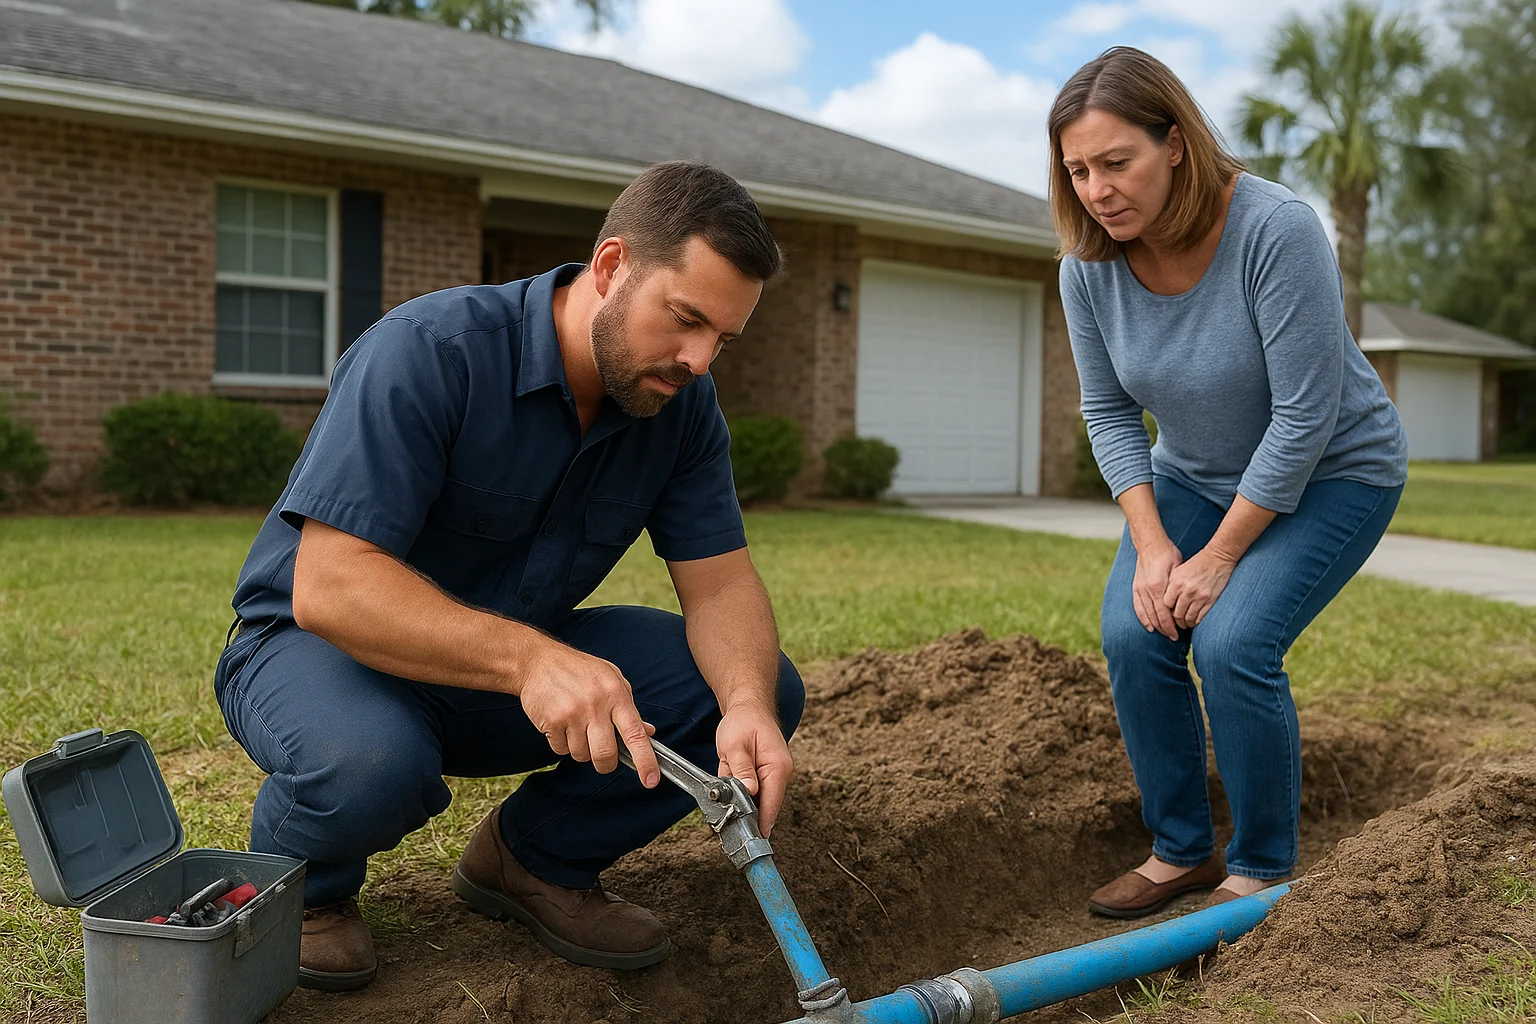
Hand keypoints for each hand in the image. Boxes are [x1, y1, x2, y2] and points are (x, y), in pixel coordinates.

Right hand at [517, 639, 659, 787]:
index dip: (645, 760)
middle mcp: (596, 705)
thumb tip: (647, 732)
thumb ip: (628, 707)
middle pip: (606, 754)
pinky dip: (562, 744)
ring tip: (576, 726)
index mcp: (616, 694)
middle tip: (603, 756)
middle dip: (606, 763)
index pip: (635, 733)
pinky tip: (561, 724)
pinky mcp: (552, 722)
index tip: (651, 780)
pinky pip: (561, 750)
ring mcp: (572, 714)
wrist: (538, 661)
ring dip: (581, 749)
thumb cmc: (579, 670)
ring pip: (582, 756)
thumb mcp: (611, 679)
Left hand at [715, 702, 793, 836]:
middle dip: (743, 814)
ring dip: (738, 802)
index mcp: (778, 768)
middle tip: (723, 823)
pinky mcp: (763, 776)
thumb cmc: (744, 721)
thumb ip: (742, 770)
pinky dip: (737, 793)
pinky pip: (750, 792)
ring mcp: (772, 776)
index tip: (750, 842)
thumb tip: (749, 794)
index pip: (771, 805)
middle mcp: (780, 775)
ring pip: (754, 801)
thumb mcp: (736, 745)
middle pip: (764, 806)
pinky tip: (727, 784)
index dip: (760, 825)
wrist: (748, 706)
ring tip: (723, 795)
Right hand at [1132, 538, 1183, 640]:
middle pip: (1155, 616)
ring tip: (1164, 634)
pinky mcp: (1136, 587)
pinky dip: (1143, 618)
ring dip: (1155, 626)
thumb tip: (1185, 604)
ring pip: (1146, 614)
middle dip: (1165, 629)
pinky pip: (1138, 607)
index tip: (1179, 634)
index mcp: (1158, 585)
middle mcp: (1146, 589)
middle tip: (1174, 638)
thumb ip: (1178, 586)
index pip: (1164, 613)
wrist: (1150, 544)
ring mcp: (1139, 589)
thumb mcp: (1179, 568)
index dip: (1171, 626)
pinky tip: (1149, 626)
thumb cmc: (1168, 555)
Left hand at [1163, 548, 1236, 629]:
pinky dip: (1196, 622)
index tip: (1167, 614)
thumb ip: (1170, 585)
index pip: (1166, 604)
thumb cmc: (1197, 564)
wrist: (1218, 557)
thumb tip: (1163, 602)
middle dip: (1175, 622)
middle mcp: (1186, 591)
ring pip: (1188, 618)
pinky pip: (1200, 617)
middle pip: (1176, 614)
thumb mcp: (1178, 571)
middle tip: (1175, 624)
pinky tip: (1194, 621)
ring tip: (1185, 624)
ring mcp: (1199, 596)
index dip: (1166, 611)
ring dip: (1186, 624)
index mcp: (1176, 582)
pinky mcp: (1210, 600)